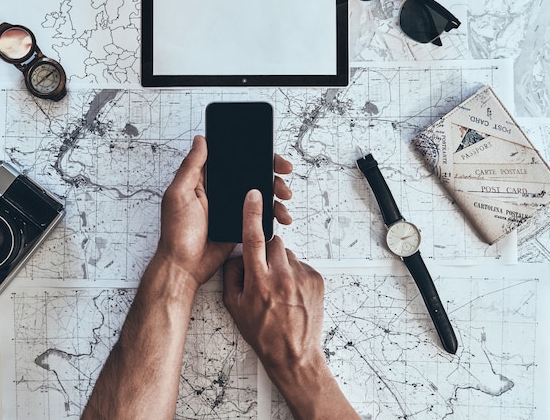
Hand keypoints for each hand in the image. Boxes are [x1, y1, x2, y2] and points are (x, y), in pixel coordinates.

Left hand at [156, 135, 292, 289]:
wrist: (185, 266)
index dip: (254, 155)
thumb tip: (200, 140)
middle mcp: (221, 191)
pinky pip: (261, 214)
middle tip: (284, 176)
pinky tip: (281, 216)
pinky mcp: (241, 224)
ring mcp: (233, 208)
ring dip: (276, 193)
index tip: (270, 156)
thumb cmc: (176, 232)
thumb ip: (191, 167)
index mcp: (207, 180)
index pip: (234, 161)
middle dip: (272, 173)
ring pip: (260, 194)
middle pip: (252, 175)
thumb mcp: (179, 194)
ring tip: (284, 199)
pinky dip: (273, 214)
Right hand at [222, 189, 324, 370]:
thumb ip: (232, 275)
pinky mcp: (316, 279)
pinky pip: (301, 264)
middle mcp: (281, 276)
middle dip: (265, 250)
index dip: (251, 213)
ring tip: (279, 287)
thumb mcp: (234, 306)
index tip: (254, 195)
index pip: (252, 238)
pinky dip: (294, 273)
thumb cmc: (263, 333)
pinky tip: (291, 292)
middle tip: (263, 271)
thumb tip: (237, 256)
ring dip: (280, 263)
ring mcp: (301, 277)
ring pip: (287, 253)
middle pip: (272, 242)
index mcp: (258, 280)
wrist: (294, 354)